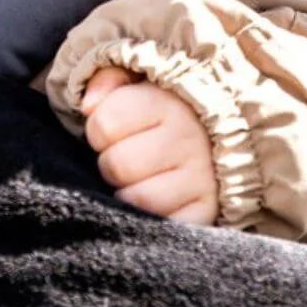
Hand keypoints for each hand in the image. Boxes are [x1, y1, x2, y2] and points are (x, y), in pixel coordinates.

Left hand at [81, 65, 219, 223]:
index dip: (98, 129)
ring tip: (138, 180)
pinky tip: (153, 202)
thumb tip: (87, 105)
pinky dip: (150, 220)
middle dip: (111, 163)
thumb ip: (106, 79)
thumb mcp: (136, 80)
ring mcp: (202, 179)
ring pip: (139, 199)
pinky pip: (164, 226)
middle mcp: (189, 139)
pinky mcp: (208, 212)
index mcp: (168, 103)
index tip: (111, 130)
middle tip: (125, 158)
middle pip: (117, 165)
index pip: (104, 124)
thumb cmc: (163, 109)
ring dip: (128, 193)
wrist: (219, 135)